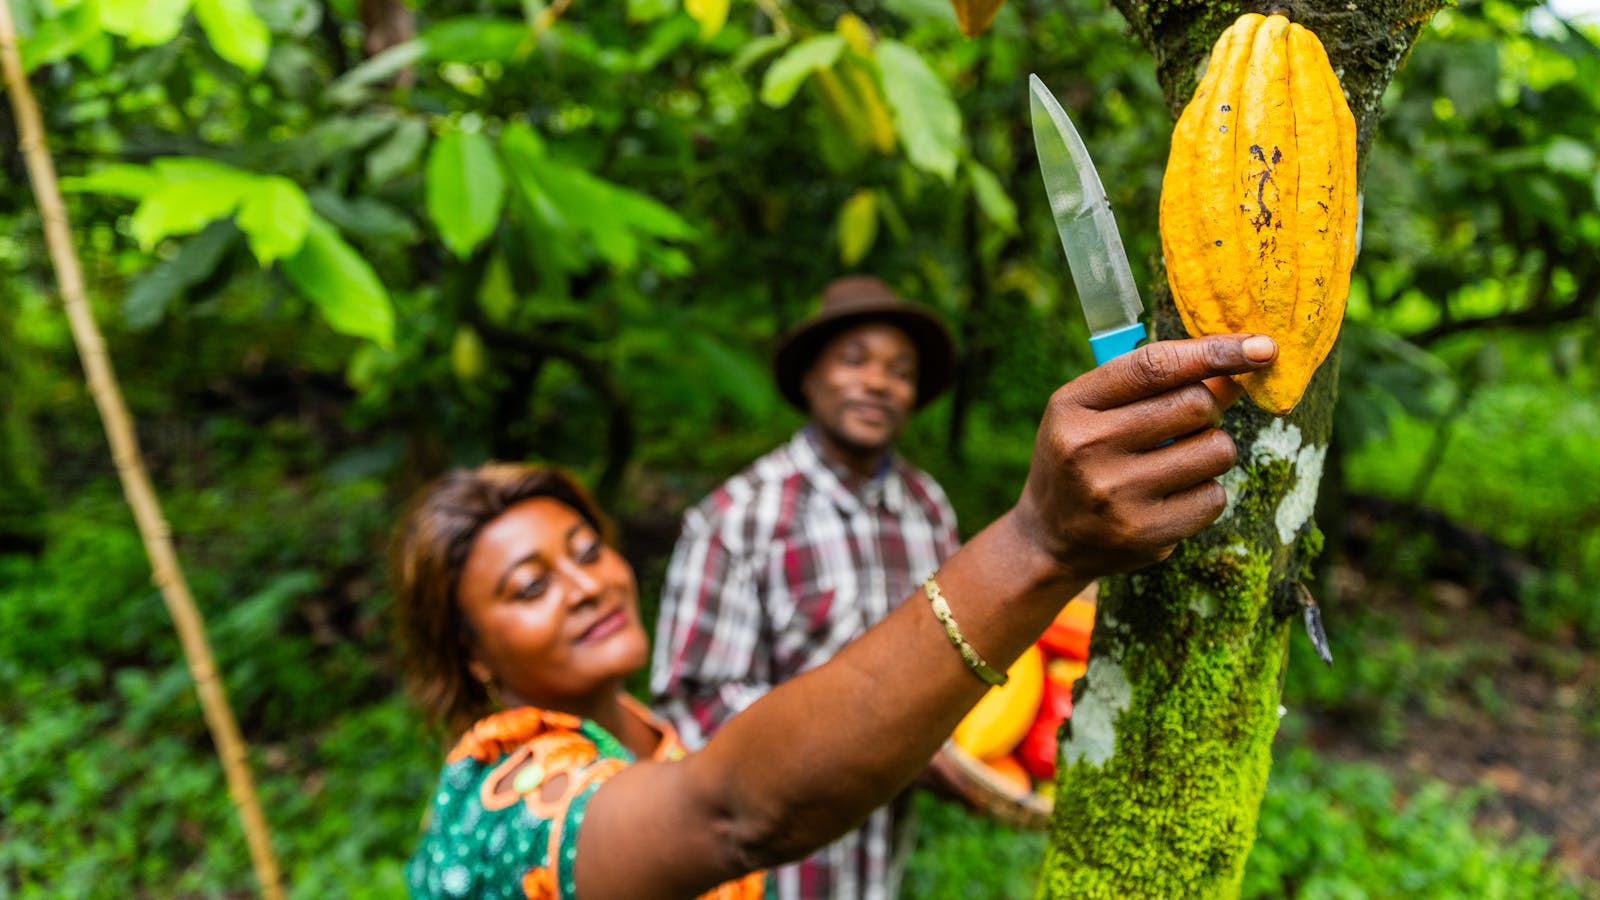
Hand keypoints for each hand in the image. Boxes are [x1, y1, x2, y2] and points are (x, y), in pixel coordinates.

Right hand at [1012, 334, 1277, 575]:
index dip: (1215, 351)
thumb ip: (1156, 384)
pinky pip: (1213, 496)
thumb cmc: (1083, 458)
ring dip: (1211, 450)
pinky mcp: (1145, 533)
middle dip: (1208, 408)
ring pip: (1215, 449)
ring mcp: (1116, 494)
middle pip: (1195, 403)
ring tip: (1178, 461)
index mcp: (1072, 405)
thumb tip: (1238, 367)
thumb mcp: (1096, 410)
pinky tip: (1174, 497)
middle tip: (1191, 421)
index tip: (1263, 347)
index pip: (1154, 365)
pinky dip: (1205, 492)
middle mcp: (1089, 447)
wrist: (1050, 538)